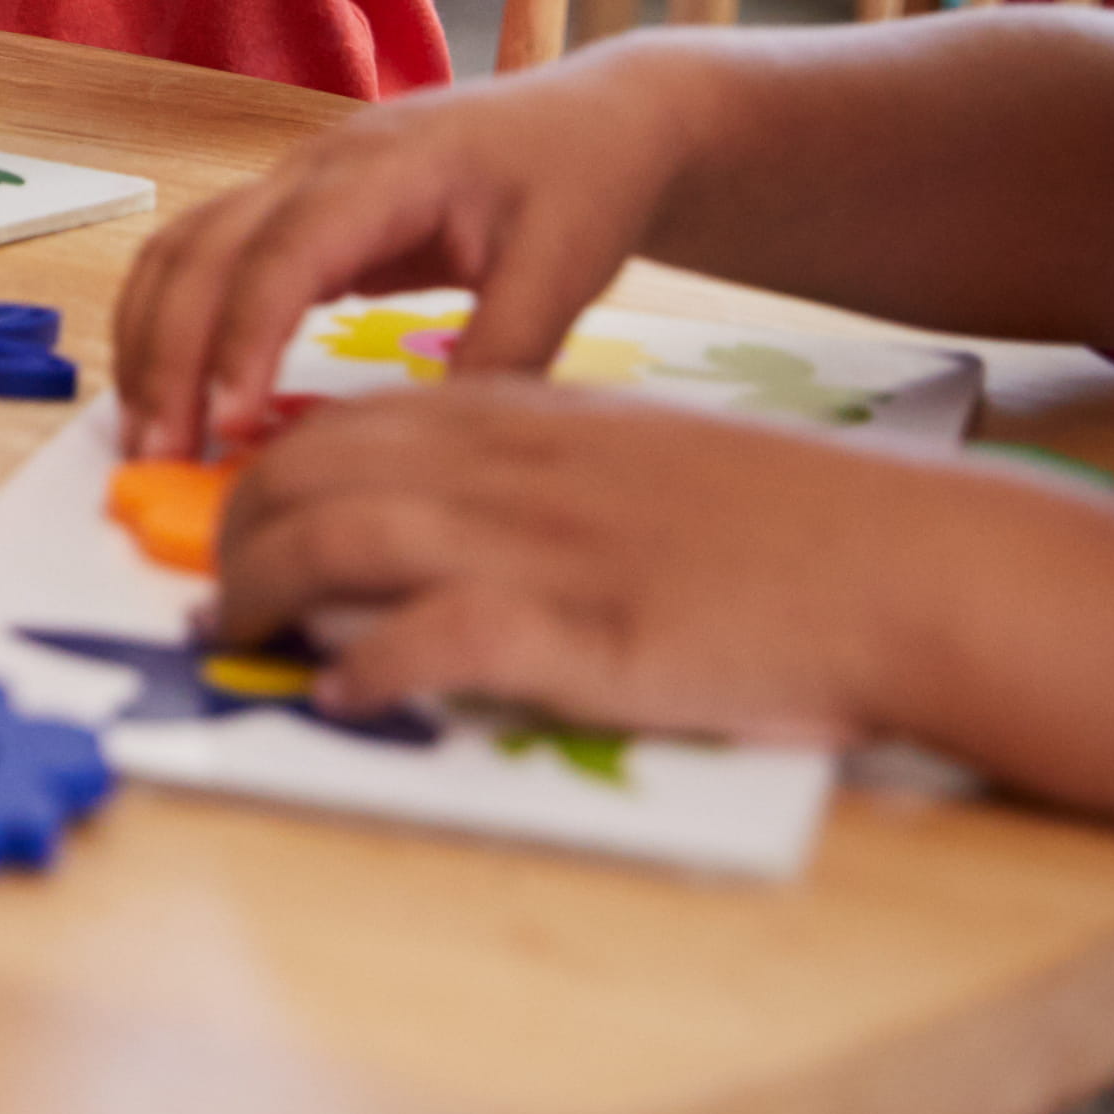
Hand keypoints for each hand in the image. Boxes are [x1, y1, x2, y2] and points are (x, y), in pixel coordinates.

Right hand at [107, 46, 705, 462]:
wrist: (595, 120)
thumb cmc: (583, 181)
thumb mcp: (564, 269)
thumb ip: (502, 352)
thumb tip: (429, 447)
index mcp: (387, 167)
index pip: (283, 251)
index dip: (244, 338)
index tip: (232, 427)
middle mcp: (319, 164)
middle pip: (202, 248)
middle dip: (167, 353)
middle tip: (159, 454)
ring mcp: (295, 181)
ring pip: (181, 248)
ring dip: (150, 339)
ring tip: (147, 435)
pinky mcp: (295, 214)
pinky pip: (205, 259)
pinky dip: (173, 323)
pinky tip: (178, 392)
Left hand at [213, 382, 1001, 742]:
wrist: (903, 566)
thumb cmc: (788, 530)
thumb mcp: (643, 463)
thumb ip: (550, 474)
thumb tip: (463, 517)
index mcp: (530, 421)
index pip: (352, 419)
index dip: (271, 465)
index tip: (238, 514)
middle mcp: (511, 468)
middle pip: (311, 467)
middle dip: (234, 525)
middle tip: (209, 583)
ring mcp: (537, 545)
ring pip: (334, 537)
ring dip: (259, 591)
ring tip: (232, 638)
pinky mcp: (574, 631)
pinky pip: (423, 641)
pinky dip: (361, 669)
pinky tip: (338, 694)